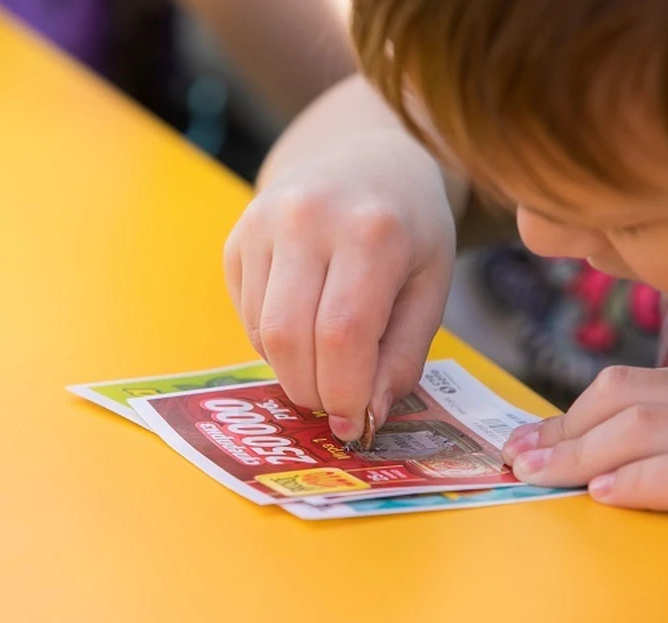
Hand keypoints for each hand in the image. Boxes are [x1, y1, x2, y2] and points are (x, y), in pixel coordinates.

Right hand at [224, 135, 455, 440]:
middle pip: (289, 337)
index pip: (342, 334)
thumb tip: (365, 417)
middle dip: (311, 390)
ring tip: (327, 363)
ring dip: (292, 370)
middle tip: (336, 405)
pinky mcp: (237, 238)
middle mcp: (307, 218)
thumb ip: (403, 357)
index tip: (354, 423)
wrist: (364, 156)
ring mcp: (262, 223)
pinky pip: (246, 316)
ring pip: (261, 332)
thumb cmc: (409, 228)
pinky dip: (274, 343)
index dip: (343, 392)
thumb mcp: (430, 288)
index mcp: (372, 231)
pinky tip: (306, 325)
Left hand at [502, 360, 667, 529]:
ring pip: (643, 427)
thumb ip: (667, 435)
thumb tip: (575, 449)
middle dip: (563, 433)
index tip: (526, 443)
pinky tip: (604, 496)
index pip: (624, 384)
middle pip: (624, 399)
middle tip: (523, 464)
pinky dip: (633, 481)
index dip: (565, 415)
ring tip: (544, 479)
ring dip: (580, 457)